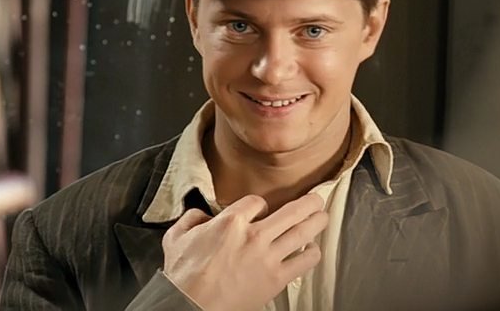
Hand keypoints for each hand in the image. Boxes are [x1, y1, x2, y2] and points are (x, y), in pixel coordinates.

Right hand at [161, 193, 328, 310]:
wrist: (189, 305)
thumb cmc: (183, 276)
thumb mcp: (177, 238)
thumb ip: (191, 219)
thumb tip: (202, 215)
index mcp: (231, 222)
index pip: (256, 201)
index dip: (260, 203)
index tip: (261, 209)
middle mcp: (254, 236)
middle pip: (291, 211)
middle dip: (308, 202)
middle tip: (317, 198)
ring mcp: (267, 257)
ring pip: (302, 232)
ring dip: (317, 221)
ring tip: (323, 216)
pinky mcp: (275, 279)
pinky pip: (303, 262)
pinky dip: (311, 254)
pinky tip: (312, 250)